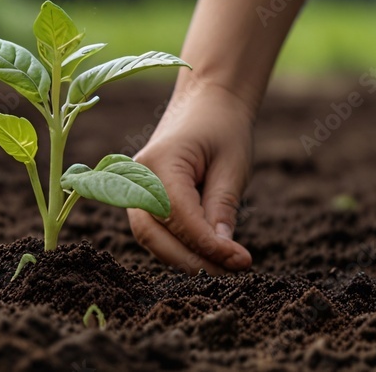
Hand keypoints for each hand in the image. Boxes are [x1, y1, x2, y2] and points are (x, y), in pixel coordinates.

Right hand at [127, 84, 254, 274]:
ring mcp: (134, 188)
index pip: (180, 216)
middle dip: (192, 261)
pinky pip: (156, 230)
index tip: (241, 262)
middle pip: (154, 234)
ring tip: (224, 269)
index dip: (208, 245)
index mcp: (160, 163)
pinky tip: (208, 256)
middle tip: (232, 274)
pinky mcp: (142, 198)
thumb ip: (222, 209)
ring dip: (185, 259)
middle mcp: (136, 178)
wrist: (206, 101)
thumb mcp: (232, 166)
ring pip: (151, 238)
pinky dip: (179, 247)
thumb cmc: (223, 127)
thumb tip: (224, 255)